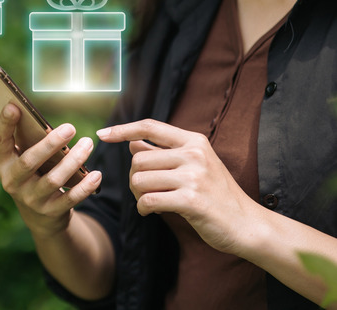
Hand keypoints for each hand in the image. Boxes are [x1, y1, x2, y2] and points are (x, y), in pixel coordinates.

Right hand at [0, 103, 102, 236]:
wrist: (38, 213)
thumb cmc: (28, 171)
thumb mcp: (15, 155)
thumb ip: (12, 131)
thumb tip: (8, 98)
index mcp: (0, 162)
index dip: (5, 123)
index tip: (14, 106)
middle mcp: (11, 181)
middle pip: (29, 161)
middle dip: (50, 144)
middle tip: (70, 127)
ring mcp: (30, 199)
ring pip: (53, 180)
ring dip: (73, 161)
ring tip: (88, 143)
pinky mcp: (50, 211)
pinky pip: (70, 199)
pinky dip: (84, 187)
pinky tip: (96, 174)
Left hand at [97, 119, 259, 254]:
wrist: (247, 224)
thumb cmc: (216, 195)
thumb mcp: (195, 166)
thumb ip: (164, 153)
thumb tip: (132, 143)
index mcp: (194, 141)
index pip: (150, 126)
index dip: (123, 129)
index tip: (102, 134)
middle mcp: (194, 154)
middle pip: (138, 159)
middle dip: (133, 178)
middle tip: (144, 192)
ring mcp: (194, 176)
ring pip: (139, 180)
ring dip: (137, 195)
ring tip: (149, 201)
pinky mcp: (191, 200)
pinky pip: (149, 200)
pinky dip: (143, 208)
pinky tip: (151, 212)